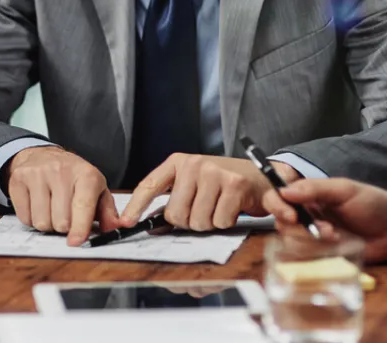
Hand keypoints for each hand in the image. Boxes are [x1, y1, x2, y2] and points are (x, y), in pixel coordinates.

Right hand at [5, 146, 120, 245]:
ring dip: (47, 224)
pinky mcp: (18, 179)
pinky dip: (31, 218)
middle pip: (60, 221)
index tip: (76, 242)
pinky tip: (37, 205)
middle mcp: (61, 171)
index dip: (80, 228)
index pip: (82, 206)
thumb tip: (115, 229)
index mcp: (85, 174)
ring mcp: (37, 174)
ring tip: (51, 209)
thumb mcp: (96, 189)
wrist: (42, 156)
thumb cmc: (73, 178)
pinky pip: (24, 217)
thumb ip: (107, 211)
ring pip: (41, 222)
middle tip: (65, 216)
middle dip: (63, 227)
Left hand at [121, 153, 271, 230]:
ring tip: (219, 207)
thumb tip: (150, 224)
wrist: (261, 176)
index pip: (150, 185)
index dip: (136, 206)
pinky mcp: (235, 185)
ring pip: (198, 221)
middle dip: (189, 222)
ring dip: (210, 223)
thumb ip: (173, 199)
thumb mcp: (194, 183)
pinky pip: (219, 221)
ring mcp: (215, 173)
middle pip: (176, 214)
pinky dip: (226, 222)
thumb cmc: (222, 184)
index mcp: (178, 161)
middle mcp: (194, 164)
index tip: (126, 223)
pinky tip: (232, 208)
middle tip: (204, 211)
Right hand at [260, 178, 386, 263]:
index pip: (278, 197)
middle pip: (282, 222)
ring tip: (335, 236)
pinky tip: (337, 246)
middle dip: (300, 227)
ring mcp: (313, 236)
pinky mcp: (323, 255)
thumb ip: (315, 189)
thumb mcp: (344, 190)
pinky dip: (318, 253)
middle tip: (324, 229)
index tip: (290, 215)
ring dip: (311, 240)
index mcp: (308, 196)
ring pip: (293, 241)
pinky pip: (307, 258)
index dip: (277, 206)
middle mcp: (306, 215)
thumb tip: (284, 191)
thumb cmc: (373, 204)